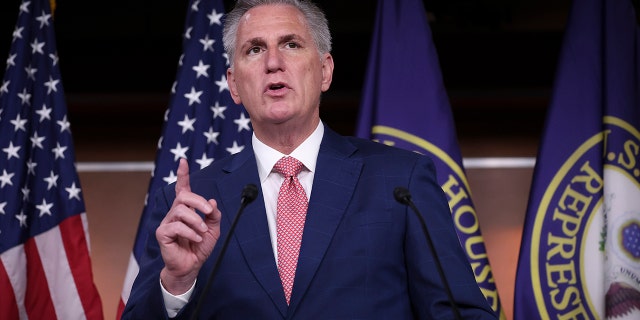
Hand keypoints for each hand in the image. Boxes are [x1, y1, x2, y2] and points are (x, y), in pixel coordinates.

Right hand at [156, 158, 220, 294]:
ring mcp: (167, 222)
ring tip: (202, 232)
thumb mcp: (213, 229)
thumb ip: (213, 215)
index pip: (182, 189)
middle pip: (183, 196)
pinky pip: (176, 226)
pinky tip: (196, 239)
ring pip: (180, 210)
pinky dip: (190, 232)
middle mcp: (175, 213)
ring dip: (196, 220)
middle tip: (209, 212)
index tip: (183, 162)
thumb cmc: (199, 247)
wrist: (191, 266)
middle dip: (198, 201)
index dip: (183, 175)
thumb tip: (212, 202)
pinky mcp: (163, 233)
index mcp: (186, 210)